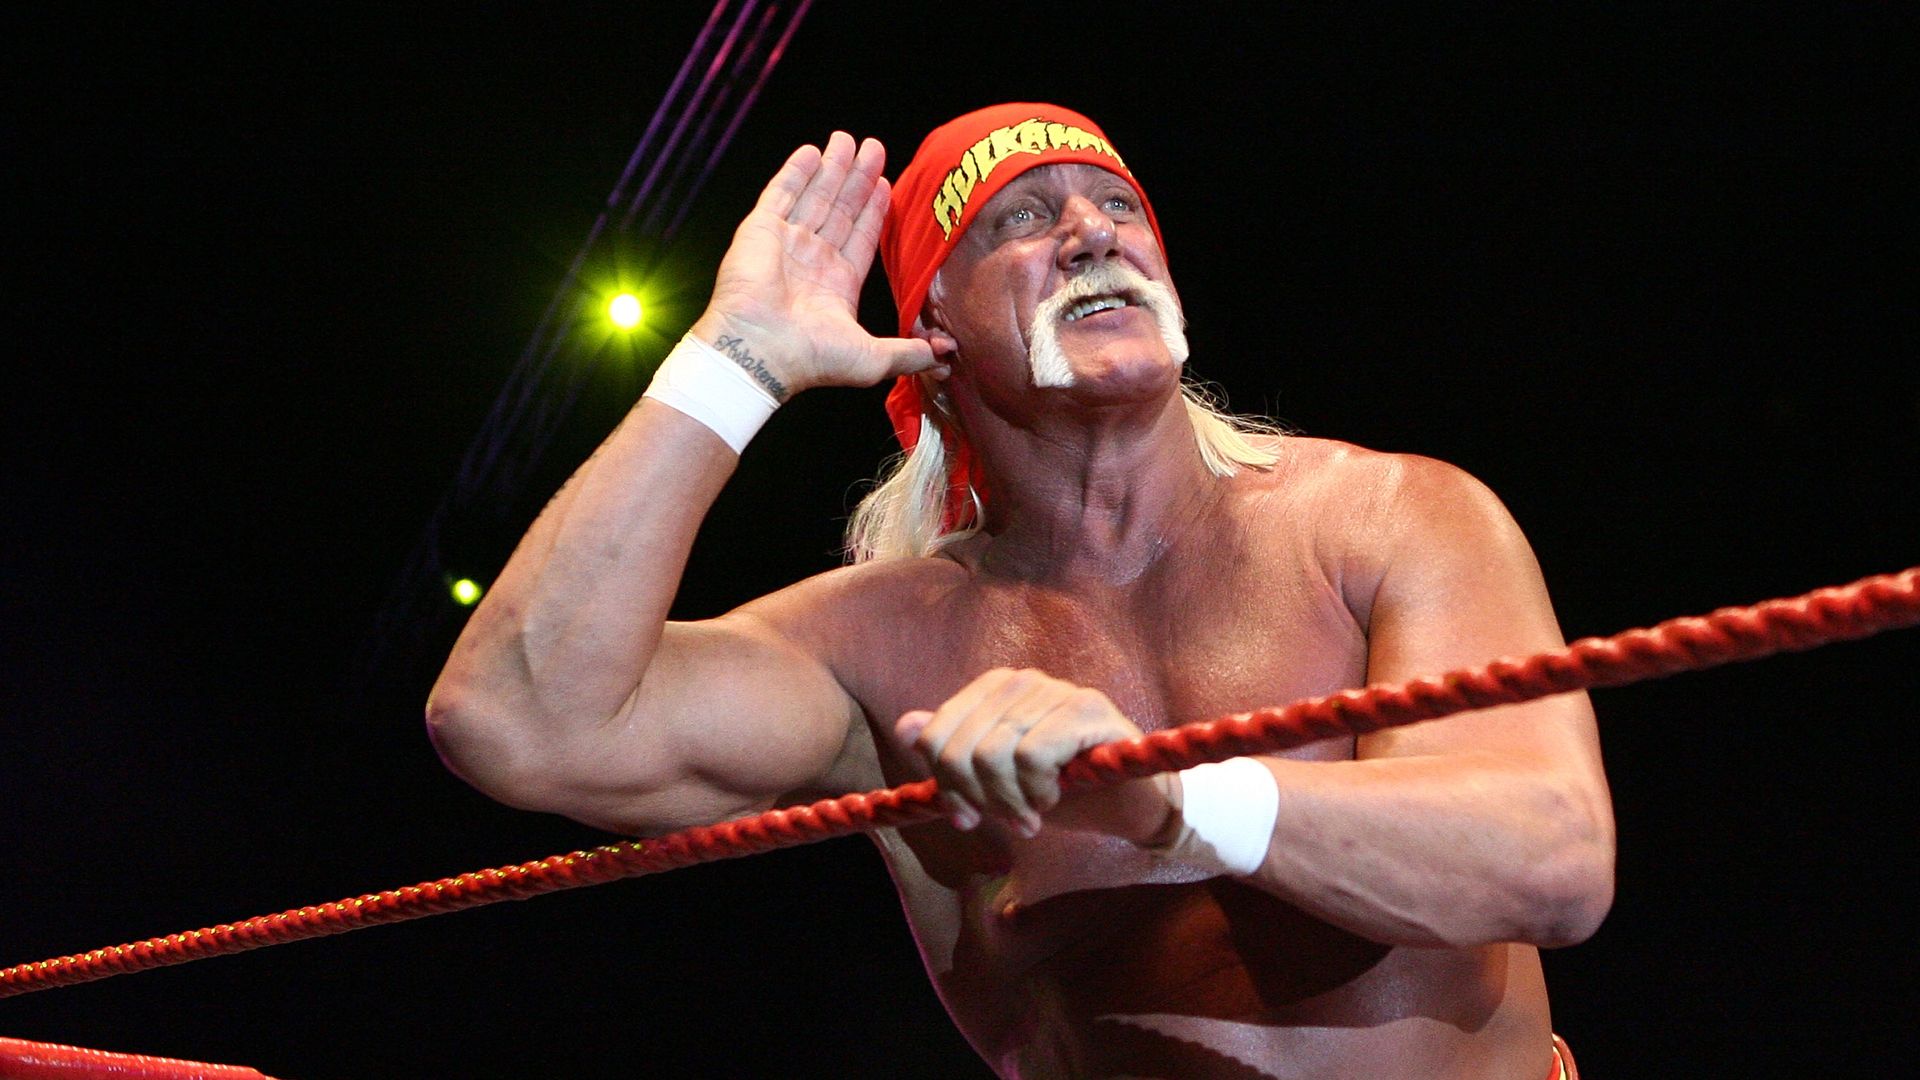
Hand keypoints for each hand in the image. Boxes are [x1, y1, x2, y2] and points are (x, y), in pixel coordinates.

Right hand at [693, 132, 949, 396]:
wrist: (759, 353)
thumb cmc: (811, 359)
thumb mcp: (873, 359)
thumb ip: (910, 352)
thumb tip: (948, 355)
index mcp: (836, 285)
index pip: (860, 237)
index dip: (873, 211)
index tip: (886, 184)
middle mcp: (811, 261)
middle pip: (840, 209)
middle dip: (857, 178)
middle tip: (874, 147)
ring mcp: (784, 243)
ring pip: (813, 196)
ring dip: (832, 167)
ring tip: (847, 139)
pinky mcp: (760, 230)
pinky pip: (781, 194)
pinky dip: (795, 172)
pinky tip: (812, 151)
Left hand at [894, 668, 1175, 841]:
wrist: (1132, 803)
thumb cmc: (1065, 788)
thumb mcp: (998, 780)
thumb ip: (954, 754)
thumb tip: (905, 727)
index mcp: (993, 690)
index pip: (933, 736)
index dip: (944, 784)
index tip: (966, 815)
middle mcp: (1021, 681)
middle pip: (960, 748)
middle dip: (978, 798)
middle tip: (1008, 821)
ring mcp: (1056, 691)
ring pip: (994, 753)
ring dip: (1010, 800)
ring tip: (1033, 813)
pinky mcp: (1088, 710)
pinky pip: (1033, 754)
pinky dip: (1037, 789)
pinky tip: (1054, 797)